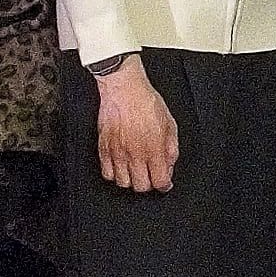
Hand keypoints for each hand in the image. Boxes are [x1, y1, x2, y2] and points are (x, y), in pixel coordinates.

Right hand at [91, 55, 182, 192]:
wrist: (124, 89)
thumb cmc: (146, 102)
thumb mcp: (169, 124)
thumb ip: (171, 148)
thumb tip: (169, 164)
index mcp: (153, 149)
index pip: (160, 182)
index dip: (165, 185)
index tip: (165, 182)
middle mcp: (134, 154)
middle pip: (141, 186)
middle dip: (148, 184)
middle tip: (150, 176)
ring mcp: (118, 153)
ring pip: (122, 183)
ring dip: (131, 180)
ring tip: (135, 172)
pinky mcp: (104, 148)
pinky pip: (107, 172)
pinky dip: (114, 174)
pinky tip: (121, 167)